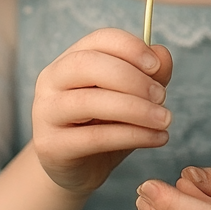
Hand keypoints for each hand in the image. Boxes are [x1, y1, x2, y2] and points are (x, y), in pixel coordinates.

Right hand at [33, 28, 172, 196]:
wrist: (78, 170)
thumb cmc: (105, 125)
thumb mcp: (131, 97)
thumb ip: (148, 74)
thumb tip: (162, 53)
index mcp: (70, 60)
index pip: (99, 39)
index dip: (130, 47)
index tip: (157, 66)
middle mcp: (51, 80)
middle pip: (88, 64)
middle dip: (131, 78)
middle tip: (161, 96)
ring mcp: (45, 112)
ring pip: (90, 101)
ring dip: (135, 109)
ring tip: (164, 119)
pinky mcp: (50, 146)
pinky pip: (94, 138)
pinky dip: (132, 136)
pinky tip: (157, 138)